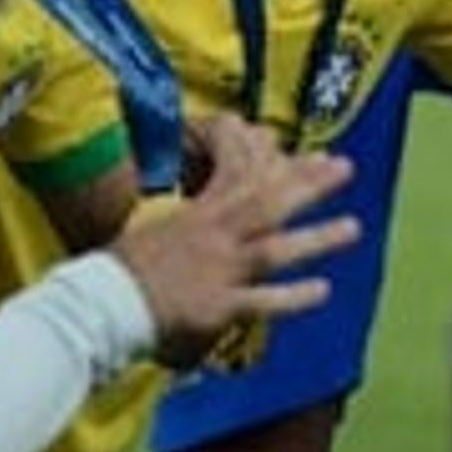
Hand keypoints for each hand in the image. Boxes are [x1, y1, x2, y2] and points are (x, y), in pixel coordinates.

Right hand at [112, 115, 358, 367]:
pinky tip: (322, 290)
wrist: (98, 307)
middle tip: (346, 166)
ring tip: (354, 228)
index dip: (265, 154)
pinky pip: (261, 301)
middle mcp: (213, 236)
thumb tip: (196, 210)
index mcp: (196, 215)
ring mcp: (219, 271)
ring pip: (275, 249)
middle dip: (309, 183)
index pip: (235, 172)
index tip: (292, 143)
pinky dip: (292, 297)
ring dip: (316, 238)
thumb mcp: (149, 228)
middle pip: (269, 202)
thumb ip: (182, 219)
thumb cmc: (116, 270)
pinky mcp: (217, 308)